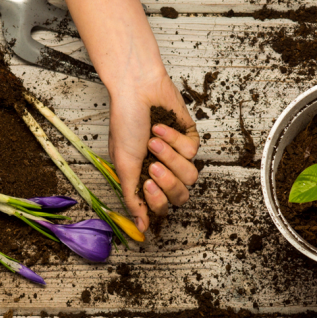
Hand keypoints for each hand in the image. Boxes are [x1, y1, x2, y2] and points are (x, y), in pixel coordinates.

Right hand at [108, 68, 198, 229]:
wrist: (137, 90)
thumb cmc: (125, 123)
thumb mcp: (124, 164)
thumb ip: (133, 197)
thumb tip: (141, 227)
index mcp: (145, 179)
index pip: (162, 206)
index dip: (158, 200)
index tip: (148, 183)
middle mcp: (164, 171)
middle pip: (181, 195)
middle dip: (168, 180)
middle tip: (153, 164)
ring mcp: (178, 156)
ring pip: (190, 175)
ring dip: (171, 157)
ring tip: (154, 140)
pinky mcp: (190, 140)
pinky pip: (192, 152)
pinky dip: (175, 139)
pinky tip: (160, 126)